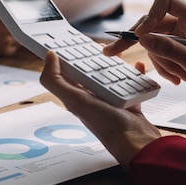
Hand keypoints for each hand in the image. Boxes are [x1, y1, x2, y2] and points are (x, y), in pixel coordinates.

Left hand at [40, 51, 160, 166]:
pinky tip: (138, 65)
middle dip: (92, 56)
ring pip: (111, 76)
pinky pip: (132, 83)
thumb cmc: (108, 125)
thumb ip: (56, 81)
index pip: (66, 72)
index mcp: (77, 96)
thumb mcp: (75, 100)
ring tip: (117, 52)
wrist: (137, 143)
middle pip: (89, 71)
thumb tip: (48, 57)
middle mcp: (92, 98)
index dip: (65, 57)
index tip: (68, 41)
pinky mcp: (130, 103)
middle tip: (96, 44)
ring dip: (115, 63)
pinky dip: (135, 74)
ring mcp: (111, 101)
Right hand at [104, 0, 185, 107]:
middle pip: (150, 21)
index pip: (165, 0)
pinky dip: (162, 67)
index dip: (150, 14)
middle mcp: (184, 20)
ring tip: (179, 78)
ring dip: (160, 62)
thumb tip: (142, 39)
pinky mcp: (174, 44)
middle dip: (136, 41)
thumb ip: (170, 51)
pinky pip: (156, 52)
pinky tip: (177, 79)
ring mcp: (178, 32)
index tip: (141, 36)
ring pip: (152, 41)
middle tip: (112, 52)